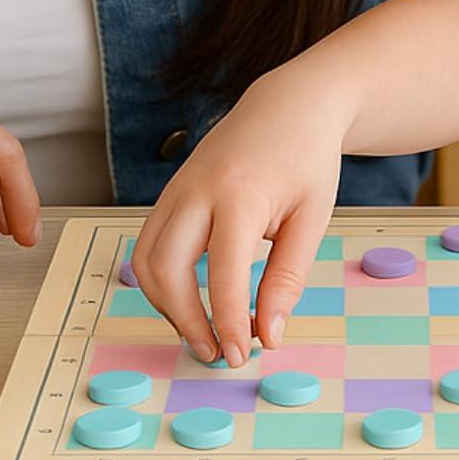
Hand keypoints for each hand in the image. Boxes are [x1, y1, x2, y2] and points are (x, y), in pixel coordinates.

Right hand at [131, 75, 344, 367]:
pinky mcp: (170, 192)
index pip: (222, 274)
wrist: (288, 105)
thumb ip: (288, 277)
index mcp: (239, 194)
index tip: (240, 355)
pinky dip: (162, 280)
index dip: (229, 322)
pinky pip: (149, 244)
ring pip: (146, 260)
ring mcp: (177, 188)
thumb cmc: (306, 158)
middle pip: (166, 269)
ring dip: (166, 305)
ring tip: (204, 330)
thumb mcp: (313, 218)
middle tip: (218, 351)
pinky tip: (192, 299)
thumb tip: (270, 334)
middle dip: (185, 320)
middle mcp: (197, 190)